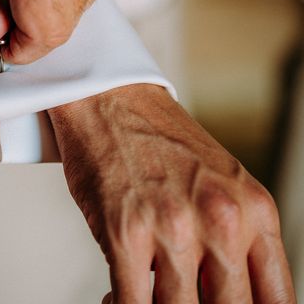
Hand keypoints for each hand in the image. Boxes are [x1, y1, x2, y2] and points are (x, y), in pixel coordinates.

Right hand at [48, 84, 294, 302]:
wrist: (110, 102)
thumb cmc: (157, 141)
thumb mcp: (221, 186)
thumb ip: (234, 243)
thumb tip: (221, 296)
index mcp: (255, 211)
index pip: (277, 301)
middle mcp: (222, 221)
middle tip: (177, 299)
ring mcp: (174, 228)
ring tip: (144, 298)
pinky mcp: (126, 234)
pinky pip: (133, 303)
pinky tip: (115, 296)